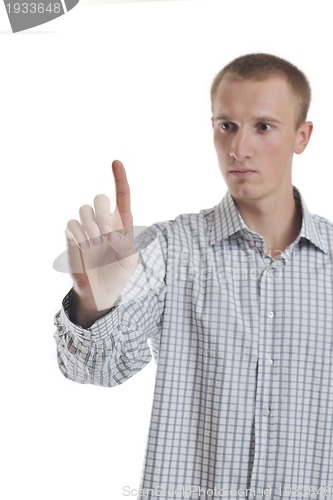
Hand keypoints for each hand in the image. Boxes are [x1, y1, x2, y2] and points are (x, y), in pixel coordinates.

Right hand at [65, 160, 138, 312]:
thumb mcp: (129, 260)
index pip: (122, 195)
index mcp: (122, 222)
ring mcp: (87, 227)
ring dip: (90, 227)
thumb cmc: (118, 272)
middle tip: (106, 234)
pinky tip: (84, 247)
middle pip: (100, 198)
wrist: (101, 290)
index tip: (116, 162)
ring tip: (95, 244)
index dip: (119, 178)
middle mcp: (104, 220)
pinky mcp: (72, 236)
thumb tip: (112, 232)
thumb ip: (125, 244)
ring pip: (84, 210)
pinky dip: (78, 234)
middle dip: (102, 213)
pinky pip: (71, 224)